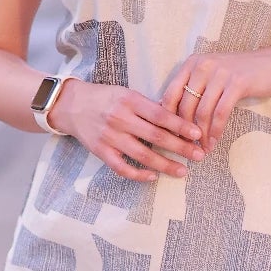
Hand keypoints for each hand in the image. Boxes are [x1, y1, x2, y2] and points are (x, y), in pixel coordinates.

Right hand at [52, 79, 204, 181]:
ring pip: (142, 155)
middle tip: (199, 156)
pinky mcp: (100, 151)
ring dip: (165, 165)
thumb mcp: (126, 93)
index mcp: (130, 100)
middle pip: (156, 136)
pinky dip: (138, 174)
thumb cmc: (105, 98)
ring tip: (182, 171)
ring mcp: (110, 136)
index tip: (197, 134)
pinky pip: (122, 168)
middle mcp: (120, 118)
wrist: (71, 105)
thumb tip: (177, 121)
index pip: (160, 114)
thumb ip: (148, 107)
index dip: (180, 125)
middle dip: (180, 148)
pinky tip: (153, 177)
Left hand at [161, 45, 270, 151]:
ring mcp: (220, 73)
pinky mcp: (237, 83)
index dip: (168, 118)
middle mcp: (203, 65)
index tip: (170, 137)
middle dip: (184, 131)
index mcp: (192, 63)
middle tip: (186, 148)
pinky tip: (214, 143)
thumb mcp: (213, 76)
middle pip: (185, 105)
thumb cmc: (241, 75)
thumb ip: (195, 90)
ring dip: (201, 135)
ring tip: (201, 150)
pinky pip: (220, 113)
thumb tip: (175, 118)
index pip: (170, 94)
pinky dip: (215, 131)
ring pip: (202, 112)